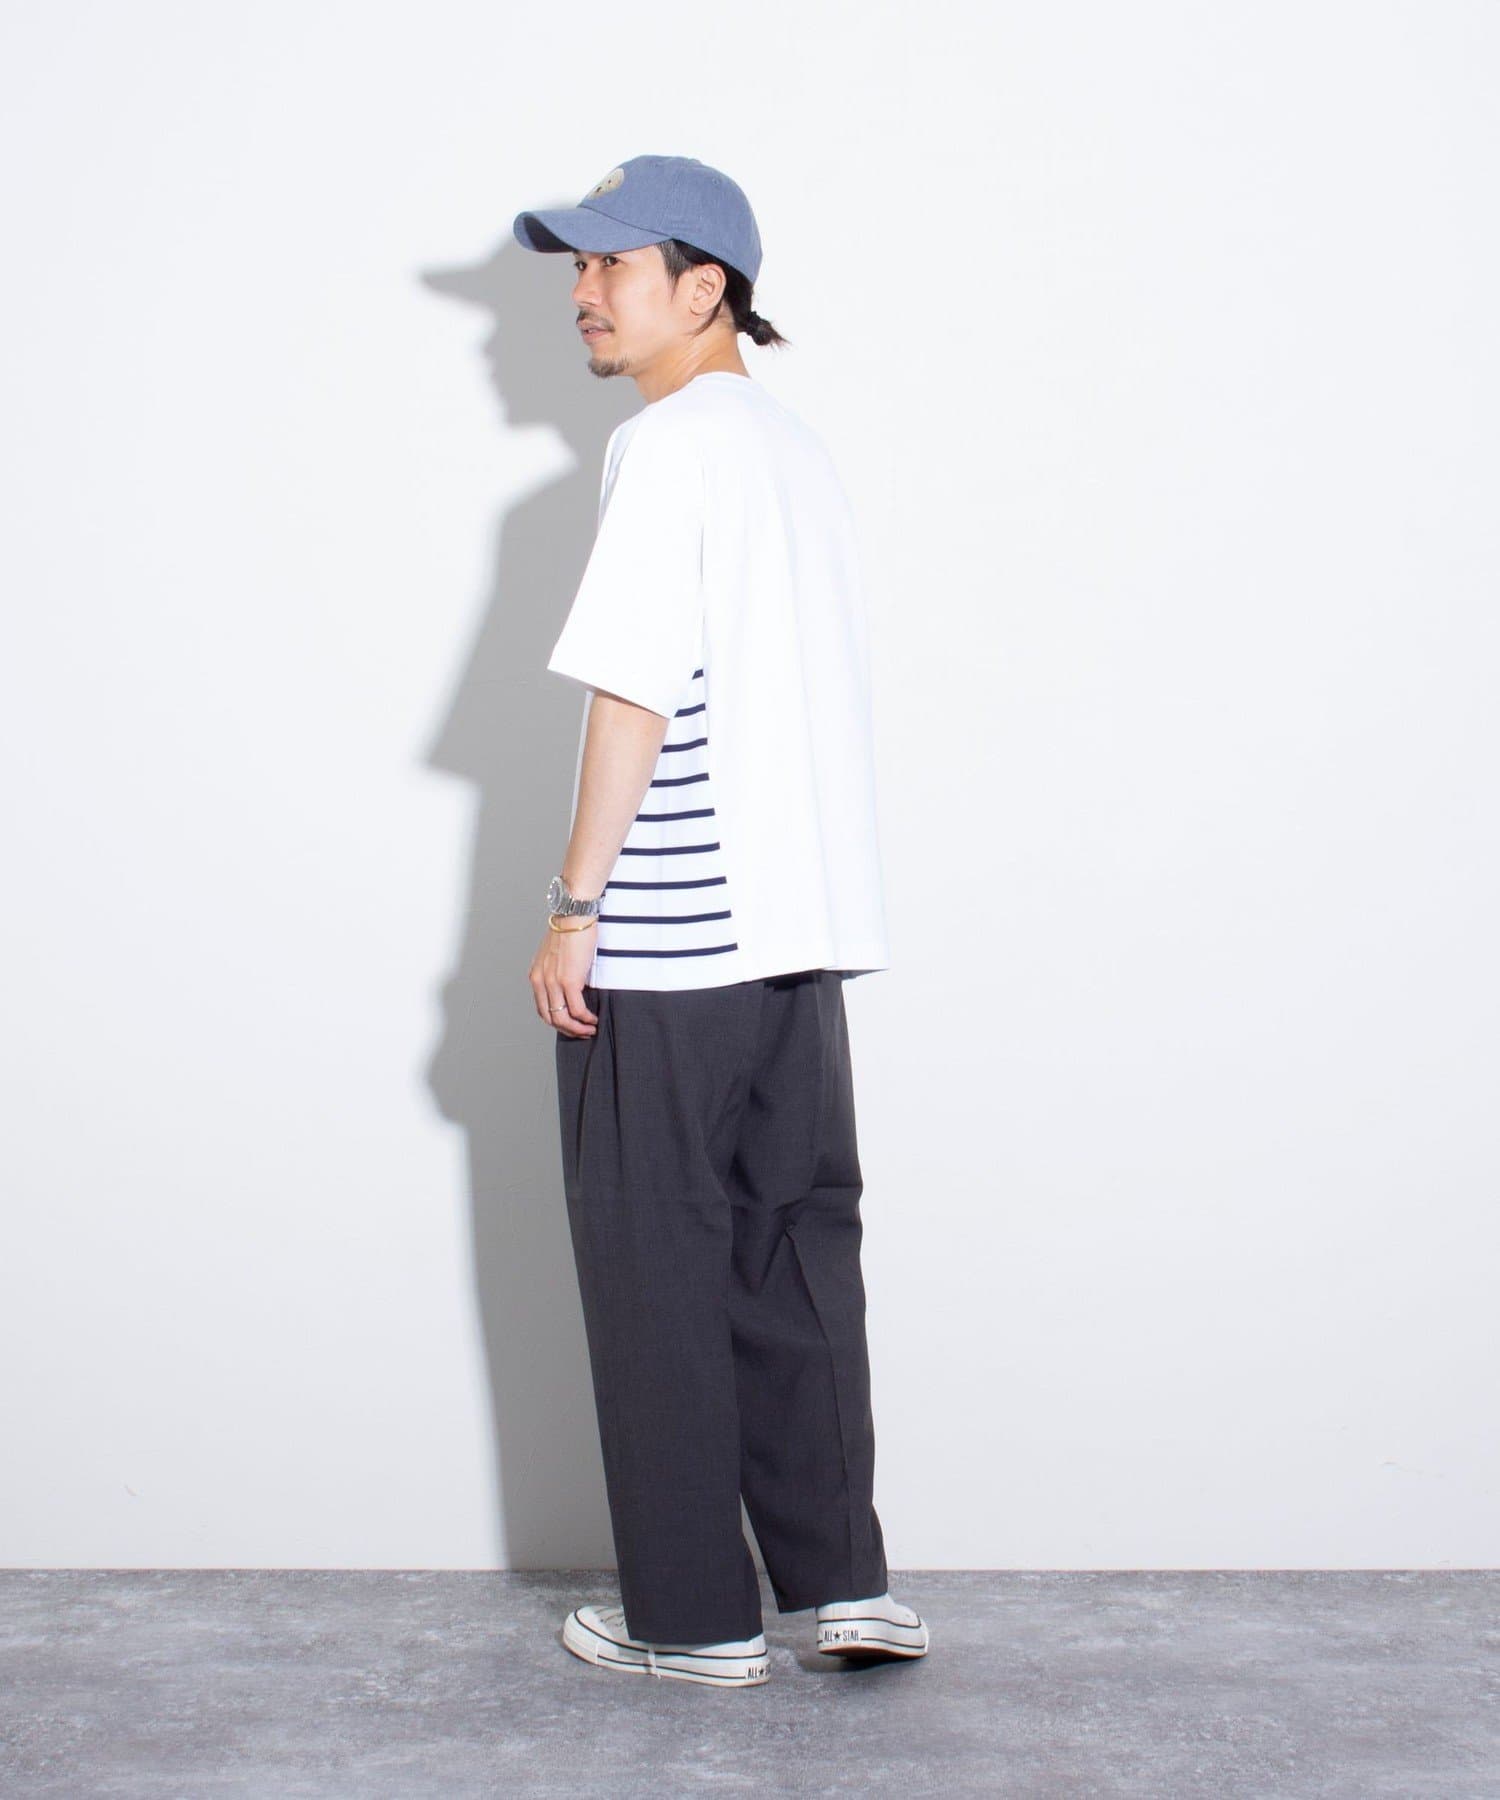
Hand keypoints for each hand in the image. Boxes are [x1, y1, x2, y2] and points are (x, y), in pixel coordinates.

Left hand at [529, 918, 598, 1037]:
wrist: (574, 916)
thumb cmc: (569, 930)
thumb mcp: (555, 955)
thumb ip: (557, 972)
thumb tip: (570, 987)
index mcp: (536, 976)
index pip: (542, 1009)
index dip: (557, 1021)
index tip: (571, 1024)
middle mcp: (541, 982)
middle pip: (550, 1018)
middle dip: (567, 1030)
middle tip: (582, 1032)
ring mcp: (553, 983)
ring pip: (563, 1018)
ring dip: (577, 1028)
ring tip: (589, 1029)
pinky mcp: (569, 981)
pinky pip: (577, 1009)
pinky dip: (585, 1019)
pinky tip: (593, 1019)